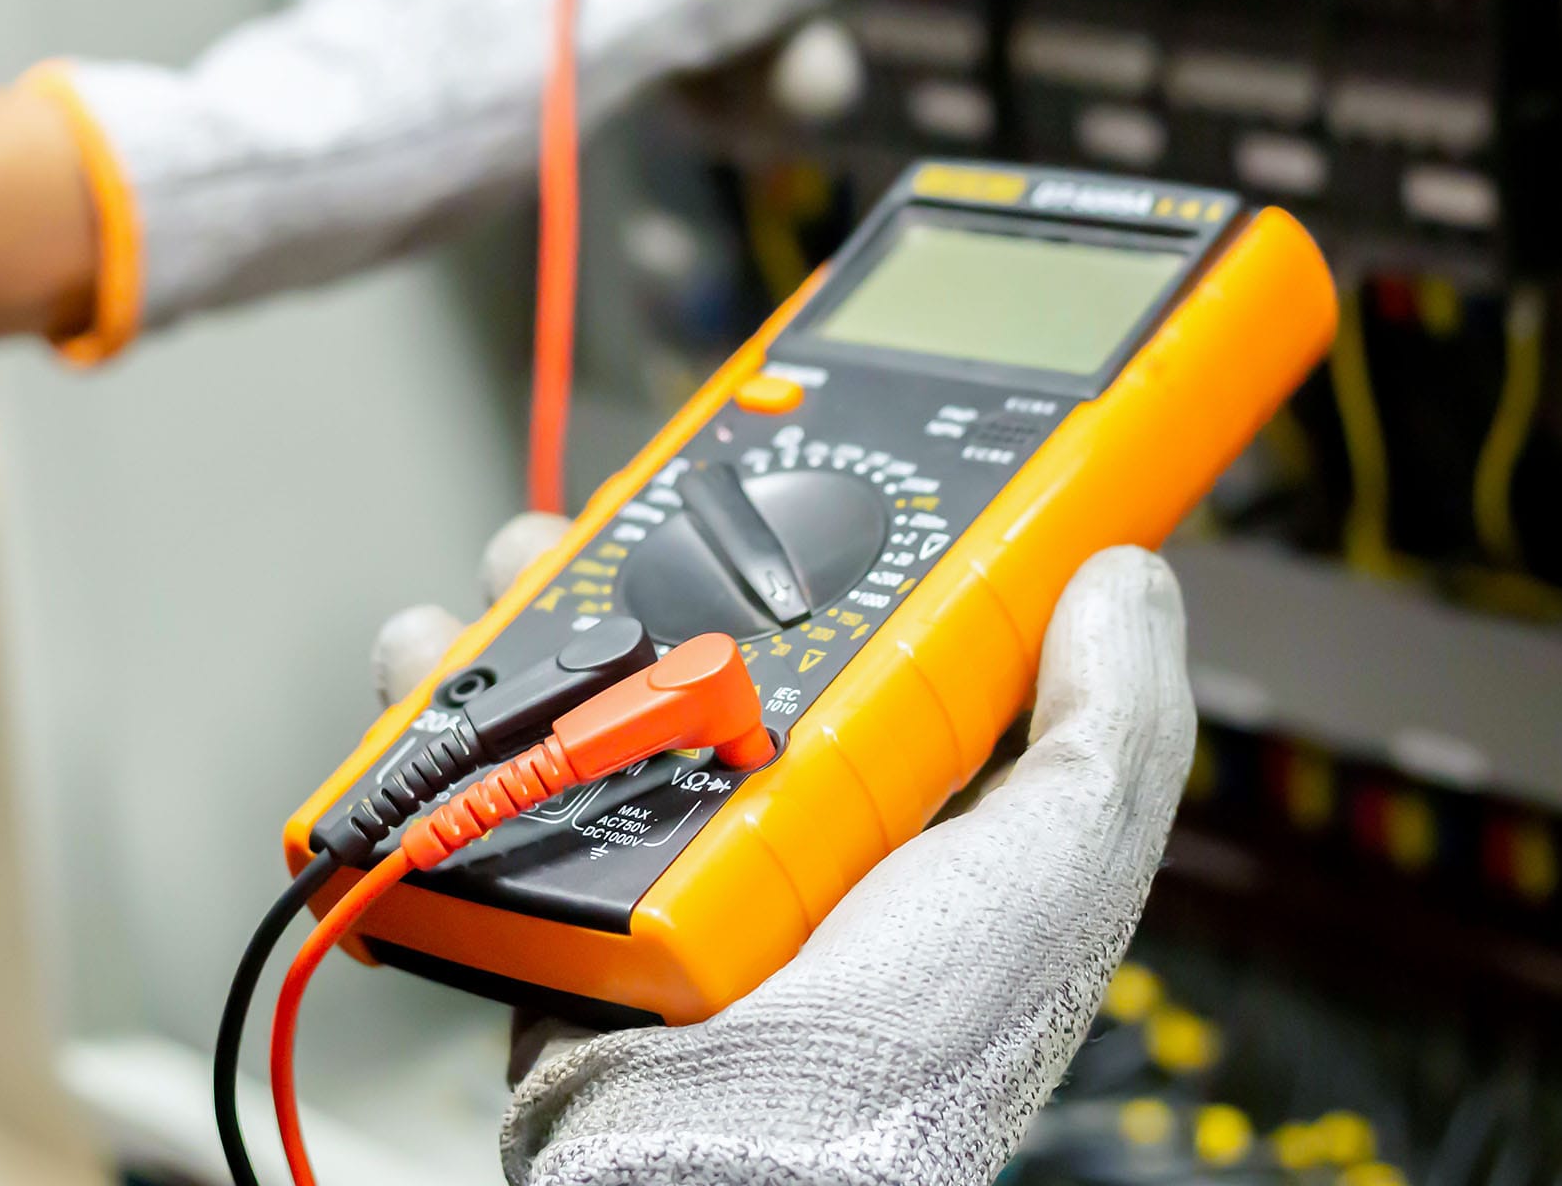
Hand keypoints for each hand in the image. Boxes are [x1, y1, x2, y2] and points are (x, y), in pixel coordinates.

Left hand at [62, 0, 860, 330]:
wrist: (282, 188)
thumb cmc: (406, 107)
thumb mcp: (594, 40)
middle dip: (762, 1)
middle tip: (817, 73)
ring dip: (722, 52)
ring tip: (775, 115)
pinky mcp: (484, 48)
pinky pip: (605, 41)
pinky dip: (665, 77)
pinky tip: (709, 123)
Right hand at [372, 530, 1196, 1185]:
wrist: (728, 1178)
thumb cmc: (904, 1055)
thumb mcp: (1056, 868)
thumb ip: (1112, 725)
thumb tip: (1130, 576)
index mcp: (900, 799)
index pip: (874, 624)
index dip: (846, 528)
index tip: (813, 448)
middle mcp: (777, 812)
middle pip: (708, 628)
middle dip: (662, 542)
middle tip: (636, 493)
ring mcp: (659, 850)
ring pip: (586, 680)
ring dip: (535, 602)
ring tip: (518, 563)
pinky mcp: (554, 887)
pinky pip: (490, 770)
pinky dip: (441, 706)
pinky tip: (431, 658)